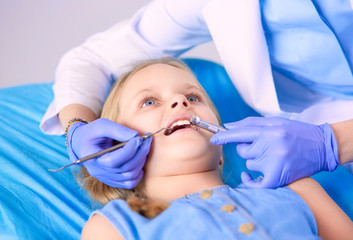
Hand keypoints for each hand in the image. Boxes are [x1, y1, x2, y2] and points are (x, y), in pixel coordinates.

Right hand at [66, 118, 151, 188]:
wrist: (82, 142)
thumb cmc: (92, 132)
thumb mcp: (102, 125)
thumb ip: (117, 130)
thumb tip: (135, 136)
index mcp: (92, 158)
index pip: (113, 161)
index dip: (129, 150)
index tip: (138, 138)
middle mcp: (98, 171)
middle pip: (124, 169)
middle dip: (139, 154)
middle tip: (146, 140)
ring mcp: (105, 178)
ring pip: (129, 177)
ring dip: (141, 162)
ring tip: (143, 147)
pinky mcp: (113, 180)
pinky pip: (129, 183)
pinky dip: (138, 173)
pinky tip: (139, 159)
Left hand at [211, 117, 338, 187]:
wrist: (322, 147)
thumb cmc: (296, 132)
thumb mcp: (275, 122)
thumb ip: (251, 123)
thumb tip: (228, 126)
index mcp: (269, 131)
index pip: (240, 133)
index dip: (223, 136)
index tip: (212, 138)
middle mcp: (270, 146)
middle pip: (243, 150)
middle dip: (248, 148)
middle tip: (263, 147)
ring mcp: (274, 163)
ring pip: (249, 164)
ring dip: (255, 161)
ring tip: (272, 157)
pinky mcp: (278, 177)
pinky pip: (254, 182)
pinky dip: (249, 180)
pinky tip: (248, 177)